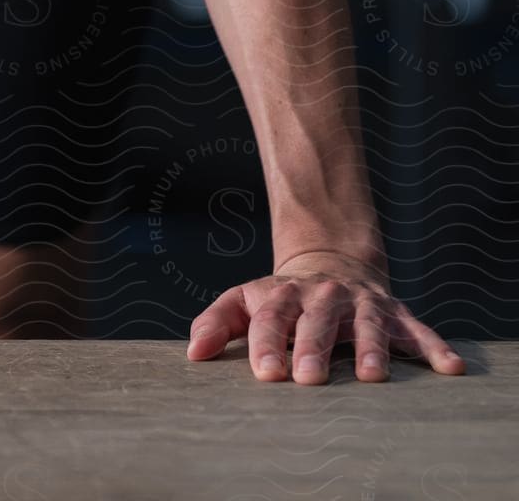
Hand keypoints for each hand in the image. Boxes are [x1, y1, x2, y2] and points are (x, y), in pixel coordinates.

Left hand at [185, 248, 466, 383]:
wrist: (330, 262)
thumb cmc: (280, 299)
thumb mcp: (245, 302)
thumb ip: (217, 323)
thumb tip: (193, 355)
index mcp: (283, 295)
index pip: (271, 317)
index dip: (267, 343)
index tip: (265, 374)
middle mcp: (322, 296)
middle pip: (316, 321)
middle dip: (313, 347)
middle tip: (308, 378)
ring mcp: (360, 303)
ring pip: (367, 324)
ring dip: (371, 349)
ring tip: (372, 377)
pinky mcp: (393, 312)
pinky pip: (416, 329)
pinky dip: (432, 347)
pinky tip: (448, 368)